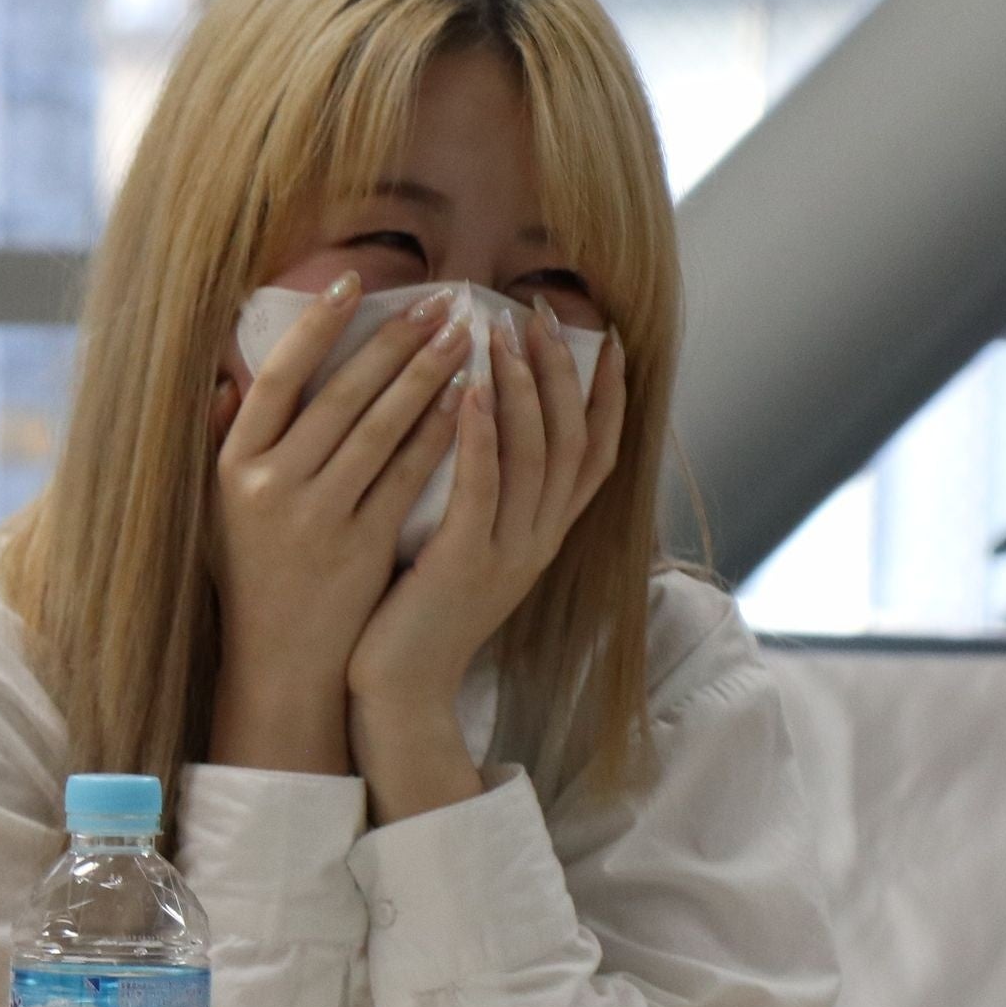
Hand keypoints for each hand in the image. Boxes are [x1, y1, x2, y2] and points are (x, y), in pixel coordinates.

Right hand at [205, 278, 470, 774]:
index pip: (277, 378)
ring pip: (380, 431)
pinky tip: (470, 403)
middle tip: (439, 302)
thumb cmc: (252, 575)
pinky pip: (408, 478)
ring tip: (463, 337)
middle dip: (393, 343)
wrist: (280, 663)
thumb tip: (228, 375)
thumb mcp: (220, 508)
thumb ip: (225, 440)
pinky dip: (439, 435)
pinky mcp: (361, 547)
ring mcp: (317, 518)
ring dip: (426, 378)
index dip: (316, 326)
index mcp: (234, 467)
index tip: (355, 281)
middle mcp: (271, 488)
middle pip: (339, 397)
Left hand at [347, 302, 625, 820]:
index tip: (606, 336)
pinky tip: (465, 390)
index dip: (605, 393)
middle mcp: (539, 540)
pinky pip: (479, 488)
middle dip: (560, 370)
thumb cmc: (415, 614)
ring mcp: (507, 553)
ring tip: (504, 330)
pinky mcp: (464, 564)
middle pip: (570, 439)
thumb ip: (481, 494)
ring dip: (520, 388)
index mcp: (544, 535)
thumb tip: (478, 424)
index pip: (595, 451)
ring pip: (531, 455)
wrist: (399, 695)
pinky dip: (478, 436)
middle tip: (542, 311)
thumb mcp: (464, 547)